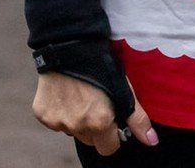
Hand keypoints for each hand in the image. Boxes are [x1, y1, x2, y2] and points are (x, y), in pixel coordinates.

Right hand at [32, 72, 155, 156]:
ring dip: (78, 120)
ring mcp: (57, 122)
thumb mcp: (125, 91)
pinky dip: (62, 113)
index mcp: (99, 123)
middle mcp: (76, 126)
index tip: (113, 120)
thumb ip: (137, 120)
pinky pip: (56, 122)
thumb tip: (152, 142)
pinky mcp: (42, 114)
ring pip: (73, 131)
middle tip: (98, 104)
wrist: (71, 46)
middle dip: (96, 128)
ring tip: (82, 96)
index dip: (113, 135)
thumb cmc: (103, 66)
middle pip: (90, 140)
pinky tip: (67, 94)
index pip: (108, 148)